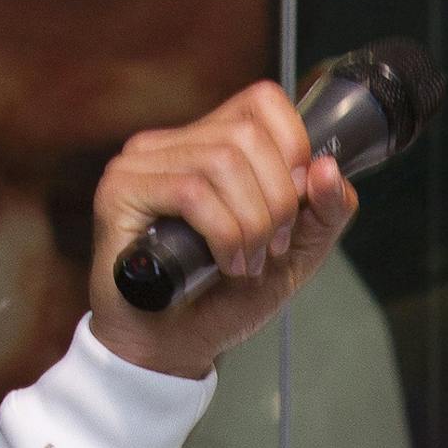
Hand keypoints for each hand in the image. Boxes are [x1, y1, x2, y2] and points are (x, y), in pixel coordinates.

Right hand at [86, 82, 358, 377]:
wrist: (174, 346)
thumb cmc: (226, 298)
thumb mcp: (296, 253)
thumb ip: (324, 211)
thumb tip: (327, 168)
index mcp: (213, 143)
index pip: (262, 101)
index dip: (294, 146)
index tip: (299, 203)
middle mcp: (174, 143)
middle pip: (248, 135)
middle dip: (279, 200)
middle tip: (271, 248)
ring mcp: (142, 163)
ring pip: (222, 162)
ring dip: (252, 224)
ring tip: (246, 263)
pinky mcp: (120, 190)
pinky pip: (190, 192)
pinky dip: (224, 233)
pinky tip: (225, 263)